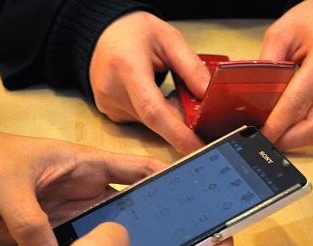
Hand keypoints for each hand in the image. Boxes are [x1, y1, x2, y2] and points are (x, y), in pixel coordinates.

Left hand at [0, 128, 164, 245]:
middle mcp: (87, 191)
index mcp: (88, 165)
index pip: (138, 169)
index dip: (167, 180)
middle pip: (130, 206)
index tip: (195, 200)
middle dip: (154, 222)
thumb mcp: (8, 183)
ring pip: (107, 231)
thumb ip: (29, 219)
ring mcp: (70, 214)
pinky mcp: (51, 234)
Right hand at [90, 11, 210, 152]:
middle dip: (181, 121)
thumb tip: (209, 95)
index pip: (153, 110)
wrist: (104, 31)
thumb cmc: (135, 31)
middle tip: (196, 109)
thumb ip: (191, 68)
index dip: (177, 133)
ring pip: (151, 124)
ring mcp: (109, 104)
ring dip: (170, 115)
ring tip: (171, 91)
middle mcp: (113, 90)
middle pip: (156, 121)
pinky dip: (157, 114)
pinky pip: (143, 121)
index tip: (197, 146)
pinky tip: (157, 95)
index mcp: (127, 68)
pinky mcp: (111, 112)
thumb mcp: (170, 39)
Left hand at [259, 0, 312, 148]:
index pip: (300, 99)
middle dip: (292, 139)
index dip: (280, 122)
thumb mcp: (281, 32)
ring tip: (278, 136)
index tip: (264, 134)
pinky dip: (308, 127)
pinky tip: (291, 126)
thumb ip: (268, 63)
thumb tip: (255, 98)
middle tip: (270, 142)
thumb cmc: (312, 20)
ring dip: (300, 137)